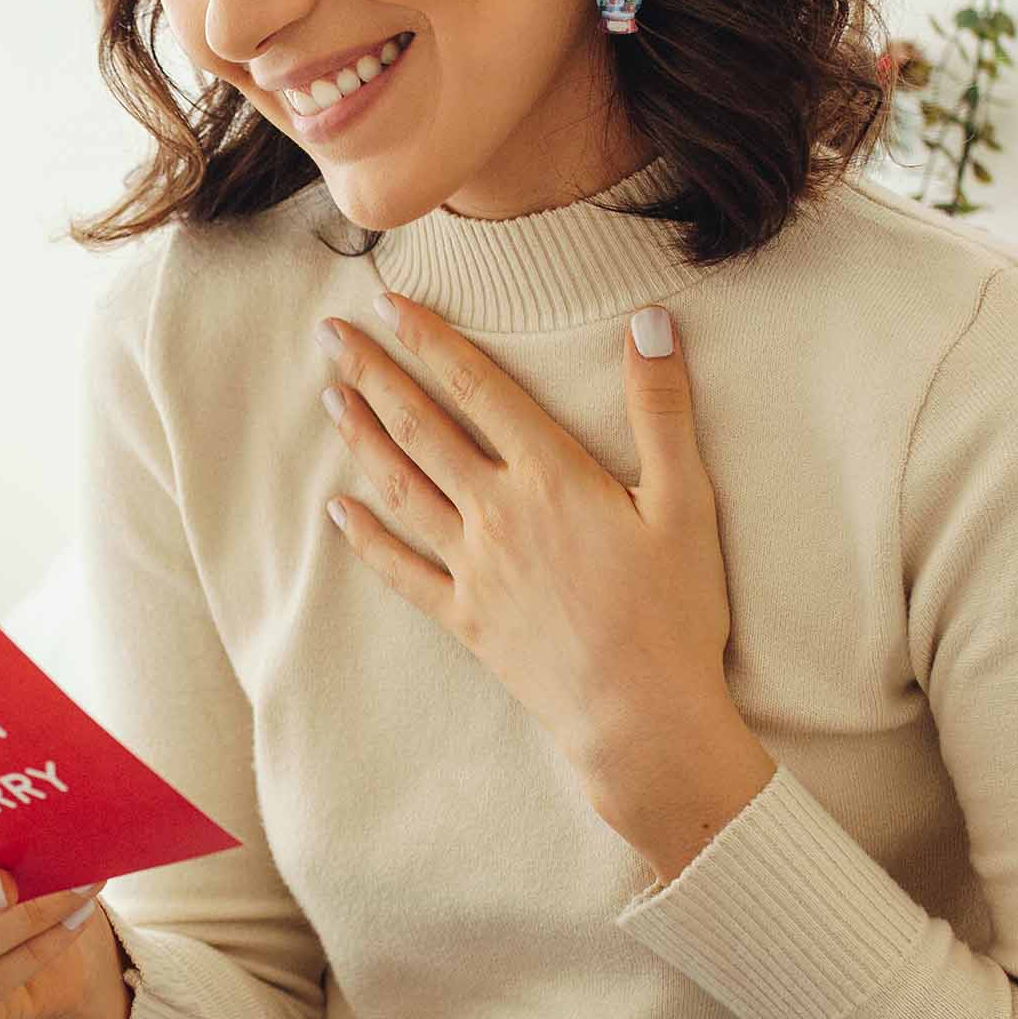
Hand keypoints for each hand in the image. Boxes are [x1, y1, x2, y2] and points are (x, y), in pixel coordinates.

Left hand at [315, 293, 740, 796]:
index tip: (388, 302)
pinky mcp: (467, 619)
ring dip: (363, 439)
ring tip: (331, 398)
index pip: (478, 388)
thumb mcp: (687, 501)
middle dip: (374, 374)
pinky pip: (403, 571)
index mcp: (551, 476)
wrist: (642, 716)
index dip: (429, 339)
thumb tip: (650, 320)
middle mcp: (499, 512)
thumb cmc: (675, 609)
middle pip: (422, 428)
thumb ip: (661, 407)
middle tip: (331, 334)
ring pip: (402, 489)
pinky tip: (338, 512)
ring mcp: (475, 567)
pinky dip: (366, 539)